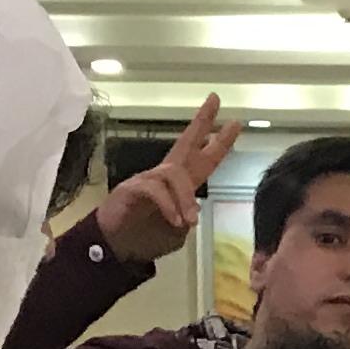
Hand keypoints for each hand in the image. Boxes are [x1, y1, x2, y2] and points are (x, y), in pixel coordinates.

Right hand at [92, 97, 231, 265]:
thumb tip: (191, 213)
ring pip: (173, 174)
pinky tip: (175, 221)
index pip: (202, 157)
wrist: (114, 246)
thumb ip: (185, 219)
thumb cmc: (144, 236)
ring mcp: (147, 179)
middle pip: (185, 142)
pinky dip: (168, 206)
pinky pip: (155, 190)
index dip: (219, 142)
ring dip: (185, 198)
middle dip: (201, 122)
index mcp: (178, 184)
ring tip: (189, 221)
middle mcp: (164, 175)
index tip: (234, 122)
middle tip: (214, 101)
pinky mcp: (132, 188)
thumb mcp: (175, 232)